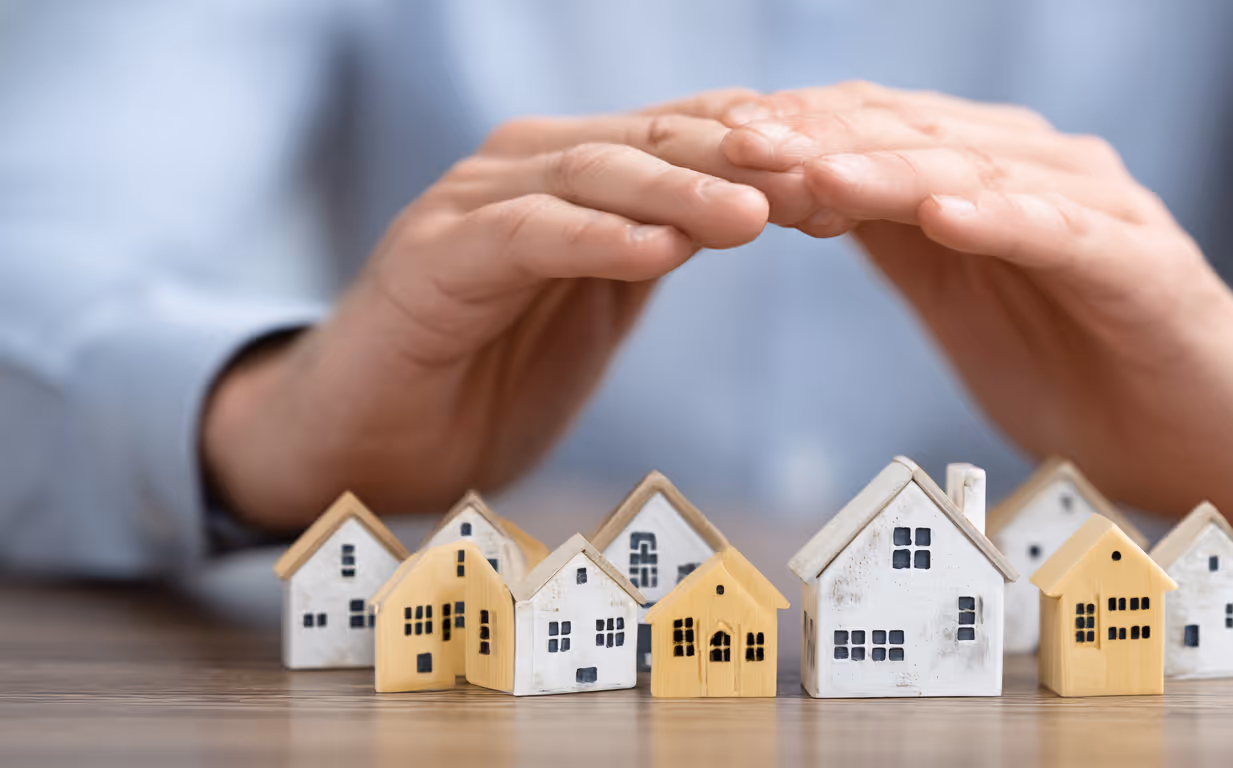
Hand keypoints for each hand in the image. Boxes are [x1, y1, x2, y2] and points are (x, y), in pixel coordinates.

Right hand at [202, 91, 789, 530]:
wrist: (363, 439)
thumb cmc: (485, 375)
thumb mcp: (595, 307)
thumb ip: (652, 250)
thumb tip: (753, 208)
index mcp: (578, 176)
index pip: (689, 139)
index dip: (770, 154)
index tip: (854, 179)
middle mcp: (528, 168)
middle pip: (655, 141)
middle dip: (745, 160)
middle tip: (827, 180)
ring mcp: (476, 205)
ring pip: (595, 173)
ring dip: (681, 190)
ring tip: (757, 212)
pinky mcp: (434, 257)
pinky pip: (525, 235)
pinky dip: (592, 237)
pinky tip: (655, 250)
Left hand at [719, 83, 1232, 542]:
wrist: (1204, 440)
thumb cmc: (1076, 368)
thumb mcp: (961, 299)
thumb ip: (897, 239)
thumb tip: (797, 190)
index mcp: (988, 174)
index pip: (878, 131)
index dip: (797, 133)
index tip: (714, 143)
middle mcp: (1041, 171)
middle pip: (915, 134)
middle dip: (819, 138)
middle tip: (736, 144)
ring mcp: (1098, 210)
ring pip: (977, 171)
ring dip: (888, 170)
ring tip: (810, 175)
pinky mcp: (1145, 265)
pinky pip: (1065, 233)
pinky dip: (1003, 219)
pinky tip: (944, 215)